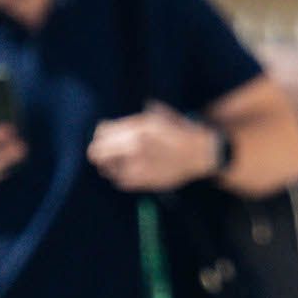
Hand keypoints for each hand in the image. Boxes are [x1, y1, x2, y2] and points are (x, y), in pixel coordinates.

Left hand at [88, 102, 221, 193]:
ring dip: (109, 165)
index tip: (106, 135)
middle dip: (99, 150)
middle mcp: (134, 147)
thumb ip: (134, 119)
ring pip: (106, 168)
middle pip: (97, 152)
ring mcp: (138, 166)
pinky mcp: (143, 181)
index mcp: (137, 128)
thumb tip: (107, 125)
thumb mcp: (158, 116)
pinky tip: (131, 170)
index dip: (101, 133)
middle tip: (105, 151)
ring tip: (120, 161)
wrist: (200, 153)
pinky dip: (120, 176)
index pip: (102, 131)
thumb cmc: (179, 131)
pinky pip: (119, 181)